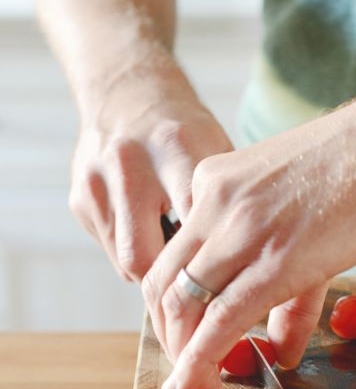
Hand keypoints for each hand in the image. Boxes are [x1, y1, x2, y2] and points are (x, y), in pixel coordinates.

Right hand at [70, 95, 233, 280]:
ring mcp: (97, 182)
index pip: (192, 221)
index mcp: (175, 147)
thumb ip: (225, 202)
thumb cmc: (187, 134)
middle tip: (196, 292)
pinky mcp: (79, 199)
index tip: (226, 283)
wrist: (129, 96)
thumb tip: (241, 262)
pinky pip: (109, 249)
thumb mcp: (217, 152)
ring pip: (123, 260)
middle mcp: (129, 163)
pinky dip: (133, 253)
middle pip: (143, 255)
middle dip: (170, 282)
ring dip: (153, 271)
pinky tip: (152, 237)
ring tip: (179, 265)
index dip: (208, 261)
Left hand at [142, 85, 355, 388]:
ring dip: (185, 357)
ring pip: (185, 304)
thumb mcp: (308, 215)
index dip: (173, 311)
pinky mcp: (278, 256)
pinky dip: (200, 358)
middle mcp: (216, 201)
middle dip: (170, 340)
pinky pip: (223, 316)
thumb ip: (290, 285)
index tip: (188, 345)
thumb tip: (281, 346)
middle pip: (165, 284)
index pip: (173, 258)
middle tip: (189, 380)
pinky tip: (194, 385)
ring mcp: (243, 226)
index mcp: (217, 183)